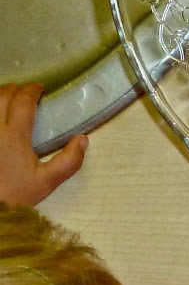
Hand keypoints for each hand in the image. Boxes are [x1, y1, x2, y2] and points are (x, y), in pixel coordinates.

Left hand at [0, 83, 87, 204]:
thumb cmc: (14, 195)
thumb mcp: (46, 183)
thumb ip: (69, 162)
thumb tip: (83, 139)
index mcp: (14, 135)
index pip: (22, 101)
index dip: (32, 90)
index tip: (40, 89)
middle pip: (2, 95)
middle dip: (15, 89)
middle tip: (25, 93)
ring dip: (0, 96)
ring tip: (9, 101)